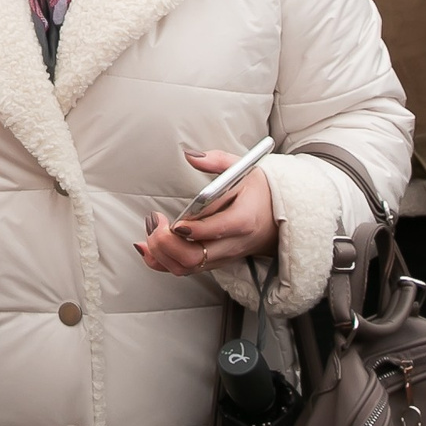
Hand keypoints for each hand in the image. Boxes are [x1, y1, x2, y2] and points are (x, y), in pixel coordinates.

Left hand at [136, 151, 276, 276]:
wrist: (278, 217)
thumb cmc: (258, 192)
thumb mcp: (243, 169)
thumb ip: (217, 161)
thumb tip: (191, 155)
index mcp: (243, 220)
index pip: (215, 231)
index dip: (191, 229)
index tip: (174, 221)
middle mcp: (231, 244)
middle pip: (193, 257)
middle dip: (165, 242)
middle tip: (155, 220)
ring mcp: (221, 257)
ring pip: (185, 268)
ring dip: (159, 252)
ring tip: (150, 229)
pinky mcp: (213, 262)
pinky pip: (184, 269)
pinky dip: (161, 261)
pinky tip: (147, 247)